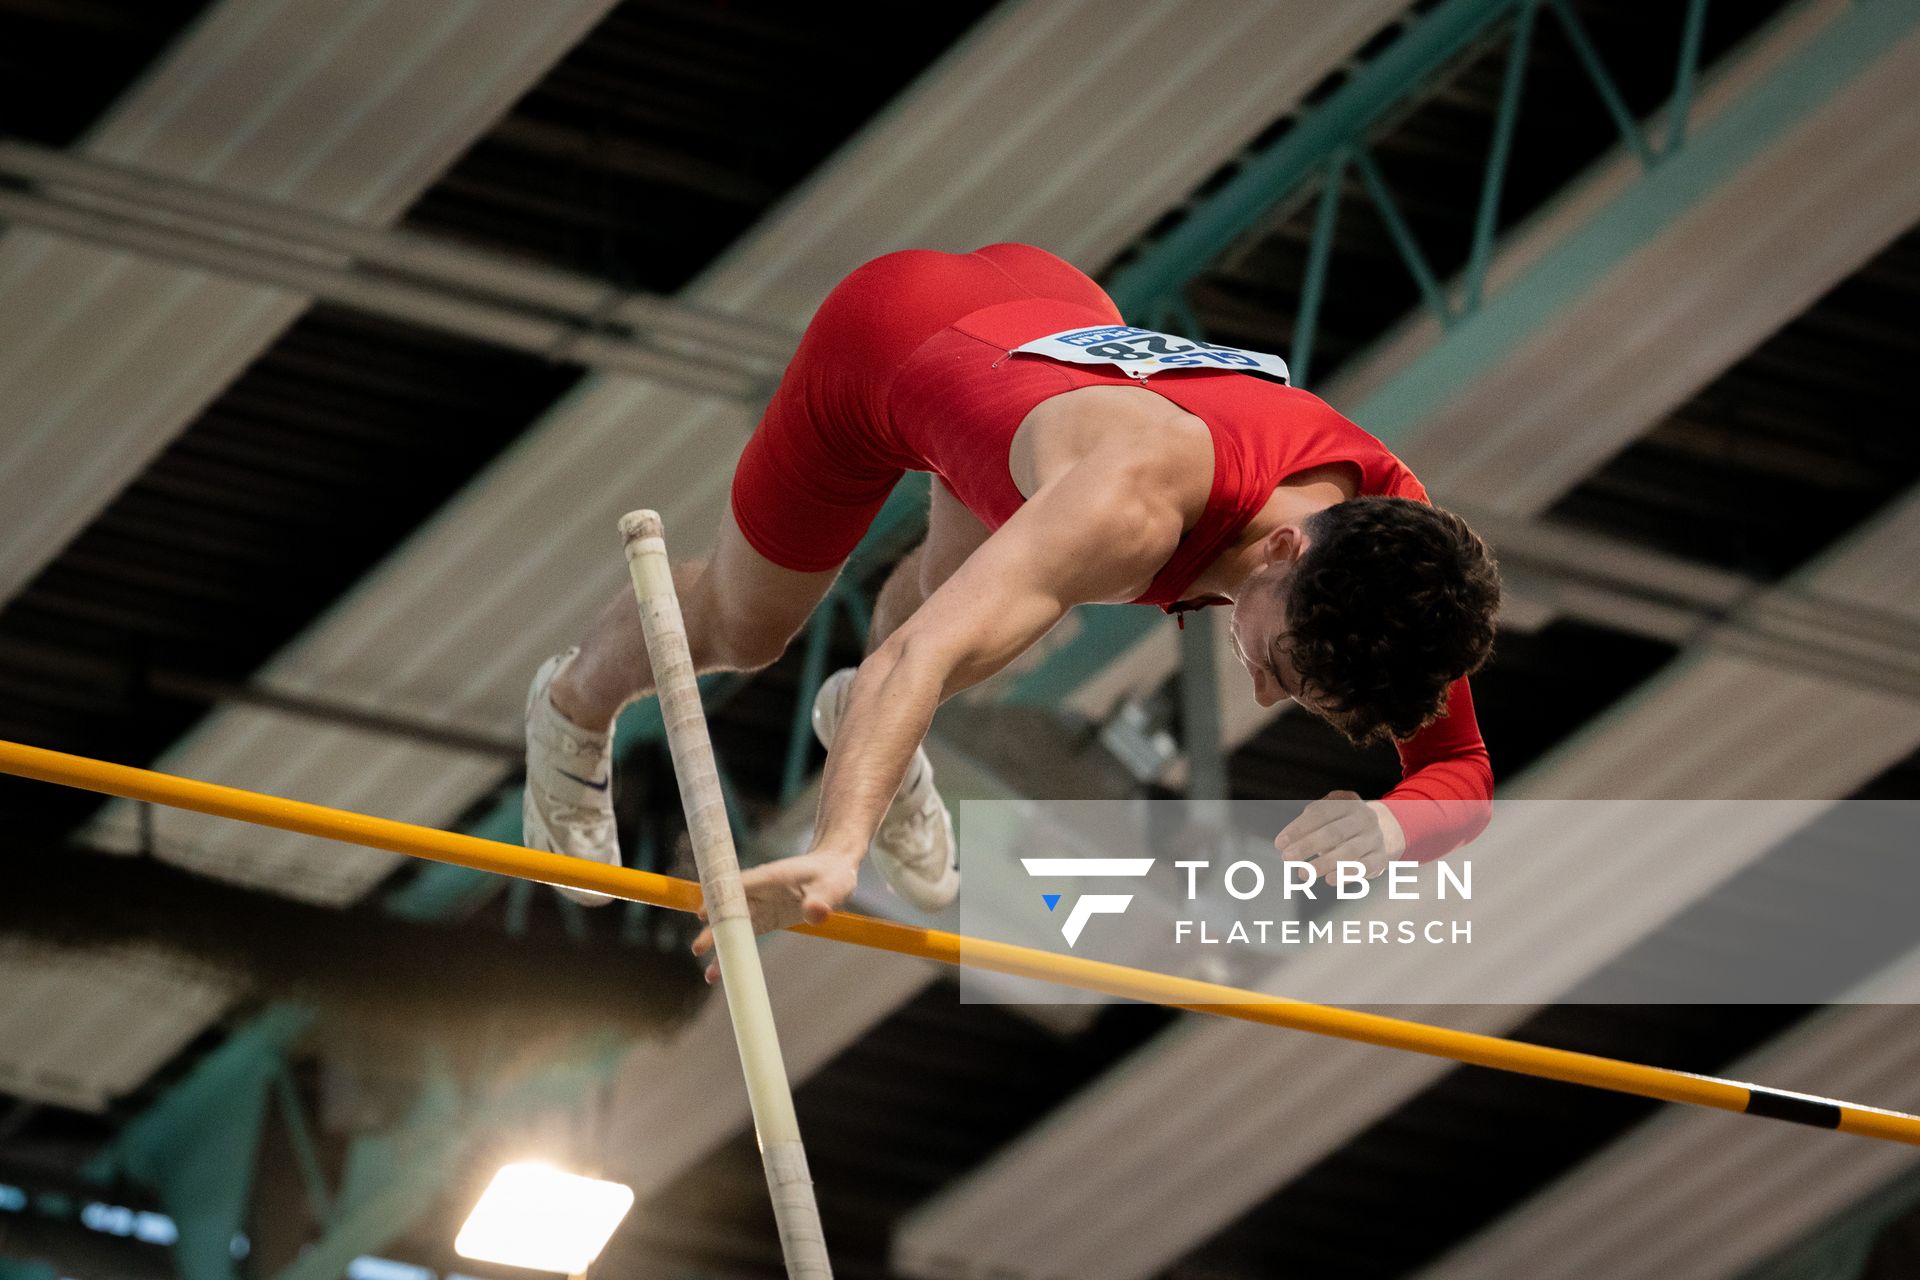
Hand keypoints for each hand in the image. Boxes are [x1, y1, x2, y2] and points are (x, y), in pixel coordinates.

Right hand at [690, 849, 858, 983]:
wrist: (832, 872)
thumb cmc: (832, 874)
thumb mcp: (832, 886)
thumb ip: (822, 899)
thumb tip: (815, 913)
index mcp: (769, 878)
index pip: (738, 886)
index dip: (720, 898)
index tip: (703, 913)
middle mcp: (757, 891)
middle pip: (728, 909)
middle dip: (714, 929)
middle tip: (699, 949)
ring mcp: (758, 906)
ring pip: (731, 926)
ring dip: (719, 946)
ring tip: (711, 975)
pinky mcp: (763, 919)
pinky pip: (743, 936)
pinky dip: (732, 953)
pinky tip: (721, 974)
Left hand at [1274, 790, 1406, 884]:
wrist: (1385, 829)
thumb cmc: (1344, 823)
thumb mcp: (1329, 815)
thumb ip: (1309, 823)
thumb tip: (1285, 842)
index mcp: (1347, 803)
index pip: (1320, 813)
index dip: (1298, 828)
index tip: (1280, 843)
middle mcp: (1363, 818)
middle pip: (1333, 832)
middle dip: (1307, 846)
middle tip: (1287, 858)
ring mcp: (1374, 837)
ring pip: (1348, 851)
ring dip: (1323, 863)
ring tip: (1303, 874)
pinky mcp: (1380, 857)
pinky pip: (1365, 866)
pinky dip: (1347, 874)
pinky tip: (1330, 880)